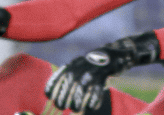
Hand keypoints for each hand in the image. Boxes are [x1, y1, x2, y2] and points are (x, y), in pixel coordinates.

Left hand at [45, 31, 160, 111]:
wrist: (116, 55)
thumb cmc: (94, 65)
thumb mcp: (81, 67)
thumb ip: (70, 76)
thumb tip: (54, 92)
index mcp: (75, 63)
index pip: (61, 73)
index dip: (53, 84)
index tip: (47, 95)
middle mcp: (83, 65)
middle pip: (71, 80)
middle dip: (64, 94)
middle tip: (60, 106)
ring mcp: (94, 69)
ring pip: (84, 85)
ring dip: (78, 99)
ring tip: (75, 109)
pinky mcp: (106, 74)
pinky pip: (99, 88)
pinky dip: (95, 98)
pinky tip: (92, 106)